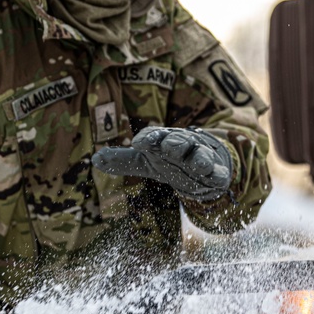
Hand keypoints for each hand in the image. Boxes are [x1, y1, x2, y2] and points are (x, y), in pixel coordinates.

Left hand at [91, 127, 232, 201]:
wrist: (204, 164)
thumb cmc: (170, 159)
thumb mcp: (146, 161)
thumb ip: (123, 160)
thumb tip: (95, 160)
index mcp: (163, 140)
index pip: (155, 136)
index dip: (148, 139)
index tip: (138, 144)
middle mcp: (183, 146)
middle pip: (179, 141)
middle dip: (175, 144)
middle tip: (168, 148)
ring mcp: (201, 158)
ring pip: (201, 155)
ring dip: (199, 158)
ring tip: (197, 164)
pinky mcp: (215, 173)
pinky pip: (218, 173)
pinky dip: (217, 174)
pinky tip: (214, 176)